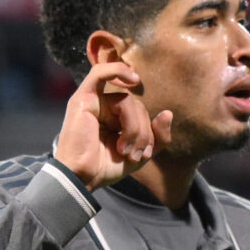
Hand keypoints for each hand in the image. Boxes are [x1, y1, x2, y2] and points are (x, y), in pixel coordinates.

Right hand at [53, 61, 174, 190]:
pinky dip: (117, 70)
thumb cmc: (104, 168)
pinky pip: (100, 73)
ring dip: (134, 127)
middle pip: (136, 105)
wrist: (82, 178)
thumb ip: (157, 137)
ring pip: (127, 100)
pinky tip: (133, 79)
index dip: (149, 131)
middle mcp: (103, 107)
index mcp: (115, 118)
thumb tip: (168, 113)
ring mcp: (93, 101)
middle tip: (134, 156)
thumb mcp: (140, 154)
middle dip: (142, 132)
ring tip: (124, 150)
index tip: (145, 154)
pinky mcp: (83, 98)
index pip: (141, 112)